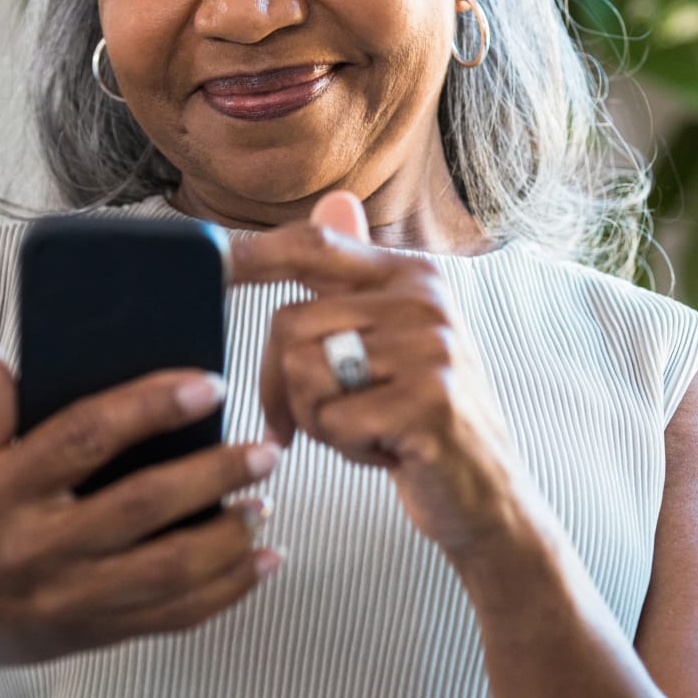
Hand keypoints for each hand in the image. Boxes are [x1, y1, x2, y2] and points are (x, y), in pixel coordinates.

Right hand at [0, 338, 282, 695]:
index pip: (82, 440)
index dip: (148, 408)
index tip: (207, 385)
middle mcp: (35, 549)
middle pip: (140, 508)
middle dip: (211, 475)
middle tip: (263, 449)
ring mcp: (67, 599)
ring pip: (166, 571)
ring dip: (228, 537)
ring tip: (266, 501)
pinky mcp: (92, 633)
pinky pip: (170, 618)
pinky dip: (226, 592)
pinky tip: (263, 562)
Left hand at [231, 191, 534, 561]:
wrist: (488, 495)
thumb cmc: (422, 421)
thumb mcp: (394, 341)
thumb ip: (355, 280)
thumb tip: (332, 203)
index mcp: (410, 276)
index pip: (313, 246)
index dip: (253, 253)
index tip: (209, 259)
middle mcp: (423, 300)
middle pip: (289, 324)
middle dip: (284, 387)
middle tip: (326, 418)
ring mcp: (429, 348)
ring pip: (304, 373)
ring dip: (318, 420)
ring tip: (367, 430)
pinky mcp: (428, 401)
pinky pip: (333, 420)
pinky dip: (346, 447)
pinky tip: (387, 451)